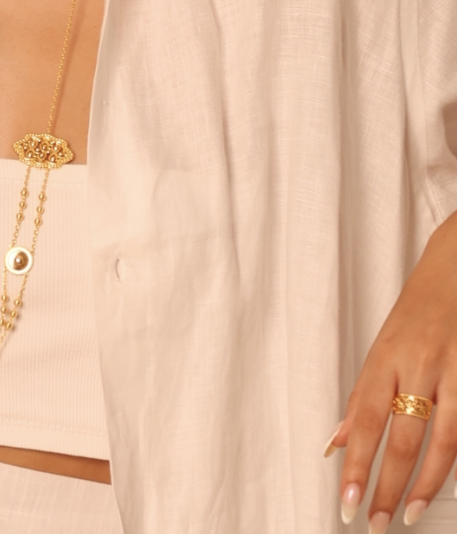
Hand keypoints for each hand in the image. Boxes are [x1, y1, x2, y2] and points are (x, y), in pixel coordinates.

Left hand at [325, 210, 456, 530]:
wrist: (452, 271)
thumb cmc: (414, 315)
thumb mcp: (380, 350)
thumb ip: (362, 400)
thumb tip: (336, 444)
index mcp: (383, 359)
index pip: (365, 421)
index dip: (357, 465)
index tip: (347, 502)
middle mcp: (415, 366)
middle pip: (400, 436)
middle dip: (386, 484)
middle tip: (375, 522)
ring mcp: (450, 371)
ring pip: (441, 440)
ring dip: (423, 484)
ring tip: (407, 515)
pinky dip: (453, 459)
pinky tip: (442, 483)